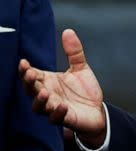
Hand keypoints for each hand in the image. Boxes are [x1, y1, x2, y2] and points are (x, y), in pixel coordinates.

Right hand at [19, 29, 106, 147]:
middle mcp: (48, 95)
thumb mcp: (80, 67)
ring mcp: (54, 108)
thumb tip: (68, 31)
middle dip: (28, 83)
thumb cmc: (84, 91)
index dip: (26, 70)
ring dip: (39, 100)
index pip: (32, 75)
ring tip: (44, 92)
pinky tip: (61, 106)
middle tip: (30, 74)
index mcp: (48, 81)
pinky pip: (56, 118)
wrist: (97, 110)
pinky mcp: (64, 119)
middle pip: (31, 90)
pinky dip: (57, 113)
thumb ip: (74, 51)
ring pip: (39, 107)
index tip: (23, 62)